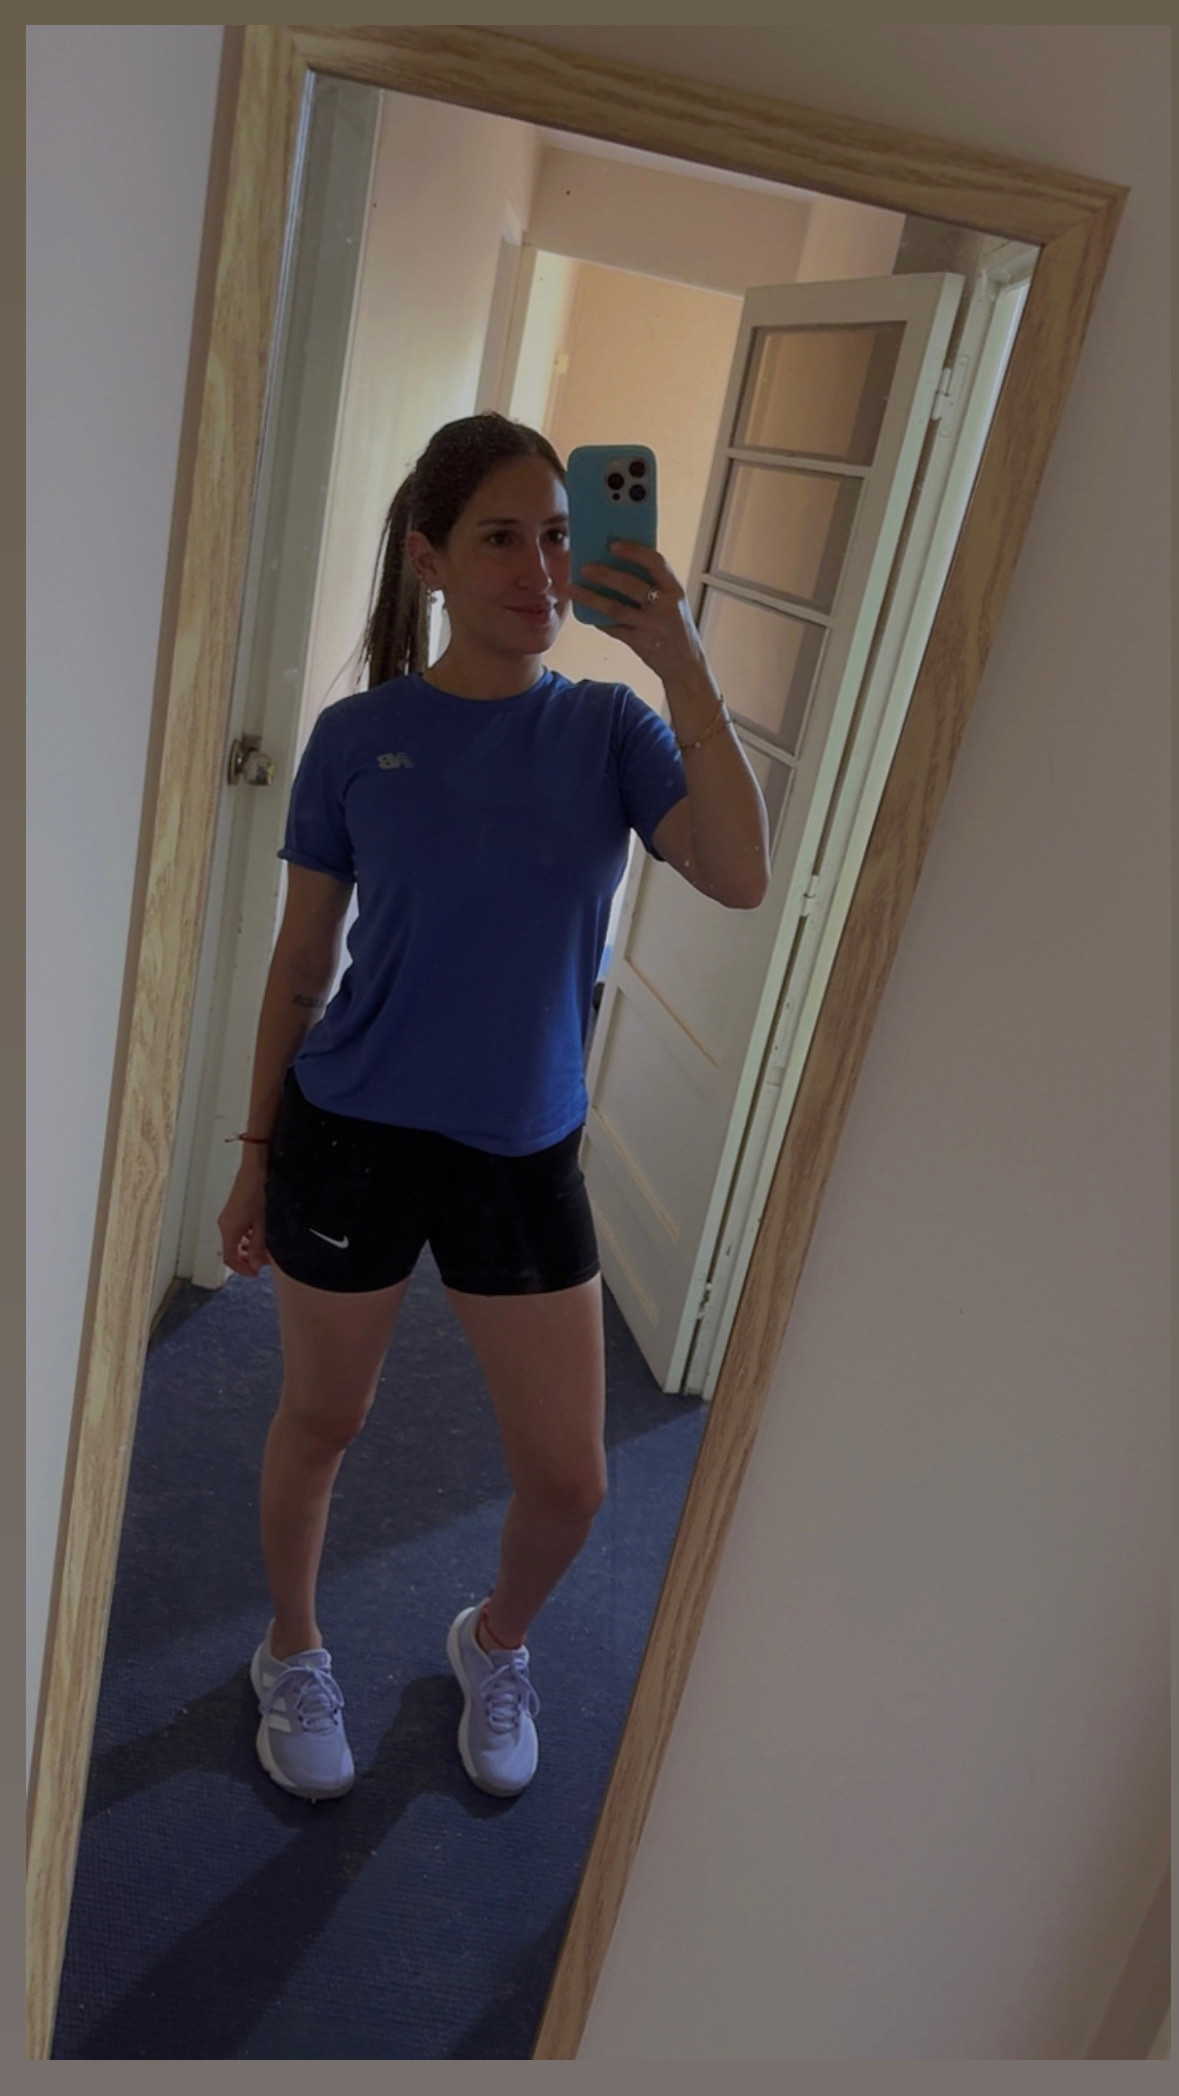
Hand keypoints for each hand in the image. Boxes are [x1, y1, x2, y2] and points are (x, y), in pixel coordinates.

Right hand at [217, 1158, 270, 1277]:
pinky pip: (237, 1230)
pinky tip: (261, 1233)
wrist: (256, 1169)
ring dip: (248, 1248)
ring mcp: (228, 1216)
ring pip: (235, 1240)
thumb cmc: (259, 1193)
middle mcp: (225, 1224)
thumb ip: (258, 1246)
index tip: (256, 1273)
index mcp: (229, 1230)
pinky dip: (247, 1237)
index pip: (229, 1259)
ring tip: (264, 1248)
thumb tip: (254, 1264)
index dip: (242, 1269)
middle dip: (246, 1259)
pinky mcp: (234, 1210)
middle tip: (262, 1262)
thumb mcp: (262, 1224)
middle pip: (231, 1250)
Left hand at [569, 542, 708, 681]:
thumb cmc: (676, 627)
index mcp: (675, 590)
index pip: (656, 562)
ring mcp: (651, 626)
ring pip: (615, 608)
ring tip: (573, 588)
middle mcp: (665, 606)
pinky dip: (598, 619)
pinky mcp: (639, 643)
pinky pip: (613, 628)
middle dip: (605, 574)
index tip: (613, 545)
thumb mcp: (673, 602)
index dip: (634, 551)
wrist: (686, 665)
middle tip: (584, 567)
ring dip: (591, 597)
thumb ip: (655, 585)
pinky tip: (585, 612)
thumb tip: (618, 564)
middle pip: (630, 585)